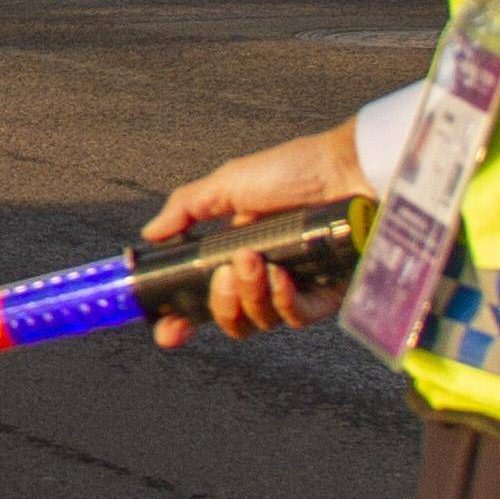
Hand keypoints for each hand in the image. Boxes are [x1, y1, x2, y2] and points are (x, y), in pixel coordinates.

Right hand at [139, 124, 369, 345]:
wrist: (349, 168)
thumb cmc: (295, 169)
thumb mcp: (229, 184)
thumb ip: (187, 209)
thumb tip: (150, 234)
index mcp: (235, 252)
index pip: (203, 298)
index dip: (182, 320)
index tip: (168, 330)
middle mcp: (264, 275)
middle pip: (230, 318)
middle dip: (220, 303)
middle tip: (225, 273)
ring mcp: (295, 287)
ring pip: (260, 320)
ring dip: (250, 294)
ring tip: (254, 260)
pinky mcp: (327, 295)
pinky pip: (295, 317)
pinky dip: (282, 299)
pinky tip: (281, 274)